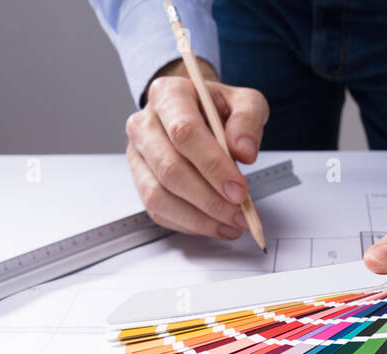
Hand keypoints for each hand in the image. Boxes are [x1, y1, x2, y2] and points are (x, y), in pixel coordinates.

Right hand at [125, 60, 268, 238]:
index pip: (185, 133)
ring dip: (198, 218)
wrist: (196, 113)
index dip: (213, 166)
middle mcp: (144, 124)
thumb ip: (249, 120)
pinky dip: (189, 224)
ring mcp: (138, 155)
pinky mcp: (140, 181)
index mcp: (168, 95)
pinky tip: (215, 225)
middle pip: (170, 170)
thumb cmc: (216, 109)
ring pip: (159, 196)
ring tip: (230, 223)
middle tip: (239, 213)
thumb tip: (244, 151)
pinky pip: (159, 211)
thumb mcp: (244, 101)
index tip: (239, 190)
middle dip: (209, 199)